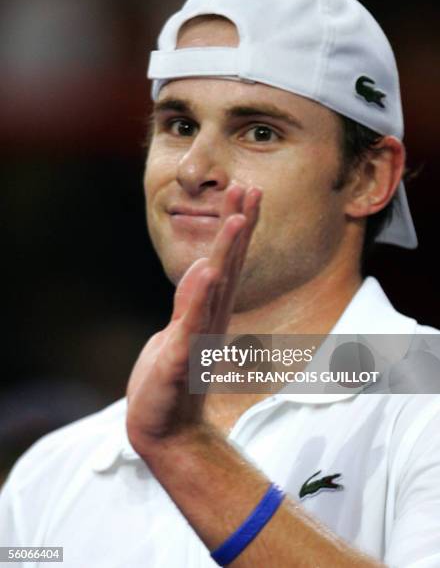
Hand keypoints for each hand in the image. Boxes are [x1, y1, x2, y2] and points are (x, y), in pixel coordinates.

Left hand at [126, 184, 261, 455]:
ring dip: (228, 253)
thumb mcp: (179, 331)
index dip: (237, 227)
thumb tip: (205, 268)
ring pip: (215, 288)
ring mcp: (197, 338)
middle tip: (252, 189)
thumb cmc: (171, 380)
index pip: (228, 262)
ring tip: (238, 219)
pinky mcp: (181, 358)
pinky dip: (200, 296)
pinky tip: (209, 270)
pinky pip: (191, 323)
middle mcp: (210, 320)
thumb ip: (191, 301)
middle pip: (230, 266)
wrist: (165, 429)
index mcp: (209, 312)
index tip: (246, 192)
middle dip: (239, 227)